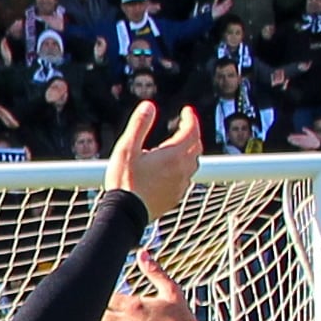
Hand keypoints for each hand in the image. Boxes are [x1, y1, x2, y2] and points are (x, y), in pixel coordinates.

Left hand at [95, 255, 207, 320]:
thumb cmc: (182, 319)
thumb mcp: (171, 291)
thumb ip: (154, 271)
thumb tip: (143, 253)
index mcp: (134, 306)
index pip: (104, 297)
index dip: (101, 293)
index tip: (103, 291)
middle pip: (96, 314)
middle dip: (97, 309)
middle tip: (102, 306)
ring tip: (104, 320)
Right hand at [100, 98, 206, 220]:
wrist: (125, 214)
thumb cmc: (125, 181)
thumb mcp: (127, 148)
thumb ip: (139, 124)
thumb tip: (149, 106)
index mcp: (173, 156)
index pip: (191, 131)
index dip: (191, 119)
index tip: (186, 111)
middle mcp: (182, 170)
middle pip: (196, 148)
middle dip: (192, 134)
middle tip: (183, 127)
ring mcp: (180, 186)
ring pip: (193, 165)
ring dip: (189, 152)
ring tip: (178, 147)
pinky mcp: (174, 198)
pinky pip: (185, 180)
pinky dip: (182, 169)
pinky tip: (170, 171)